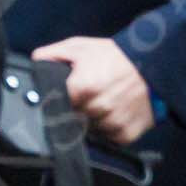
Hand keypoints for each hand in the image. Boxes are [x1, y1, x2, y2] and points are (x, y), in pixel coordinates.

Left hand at [33, 38, 154, 145]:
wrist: (152, 65)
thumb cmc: (114, 56)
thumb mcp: (79, 47)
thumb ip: (51, 55)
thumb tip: (33, 63)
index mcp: (82, 88)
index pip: (57, 106)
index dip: (59, 101)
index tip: (64, 97)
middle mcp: (96, 109)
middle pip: (72, 119)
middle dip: (75, 110)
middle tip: (87, 96)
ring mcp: (112, 124)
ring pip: (89, 131)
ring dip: (91, 121)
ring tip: (102, 102)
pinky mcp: (125, 135)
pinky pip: (107, 138)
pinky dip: (107, 129)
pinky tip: (113, 112)